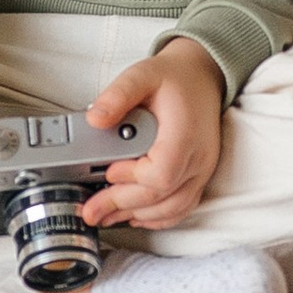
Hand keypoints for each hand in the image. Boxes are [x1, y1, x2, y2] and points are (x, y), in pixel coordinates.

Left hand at [78, 37, 223, 231]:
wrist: (202, 77)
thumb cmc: (174, 79)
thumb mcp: (142, 75)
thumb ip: (117, 95)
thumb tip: (94, 119)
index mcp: (185, 132)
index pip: (162, 173)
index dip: (132, 179)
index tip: (109, 171)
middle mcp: (198, 156)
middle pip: (162, 196)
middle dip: (121, 204)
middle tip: (91, 209)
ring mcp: (201, 170)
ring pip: (172, 208)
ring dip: (137, 215)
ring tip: (105, 216)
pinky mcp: (198, 177)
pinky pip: (181, 208)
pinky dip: (157, 217)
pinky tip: (134, 215)